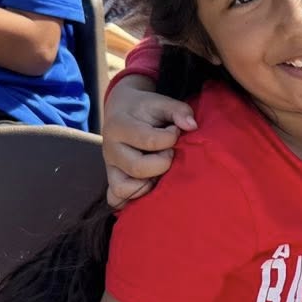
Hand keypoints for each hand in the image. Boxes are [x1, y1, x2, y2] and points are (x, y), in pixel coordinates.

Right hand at [103, 75, 195, 207]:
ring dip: (149, 184)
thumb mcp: (161, 102)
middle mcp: (110, 149)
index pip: (150, 141)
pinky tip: (150, 187)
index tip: (175, 130)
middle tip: (169, 152)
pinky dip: (134, 198)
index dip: (171, 138)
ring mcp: (110, 167)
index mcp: (118, 126)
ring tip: (159, 170)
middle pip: (139, 168)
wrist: (121, 110)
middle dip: (163, 162)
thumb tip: (192, 126)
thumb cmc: (145, 109)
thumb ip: (178, 110)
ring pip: (125, 189)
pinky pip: (116, 199)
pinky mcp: (112, 181)